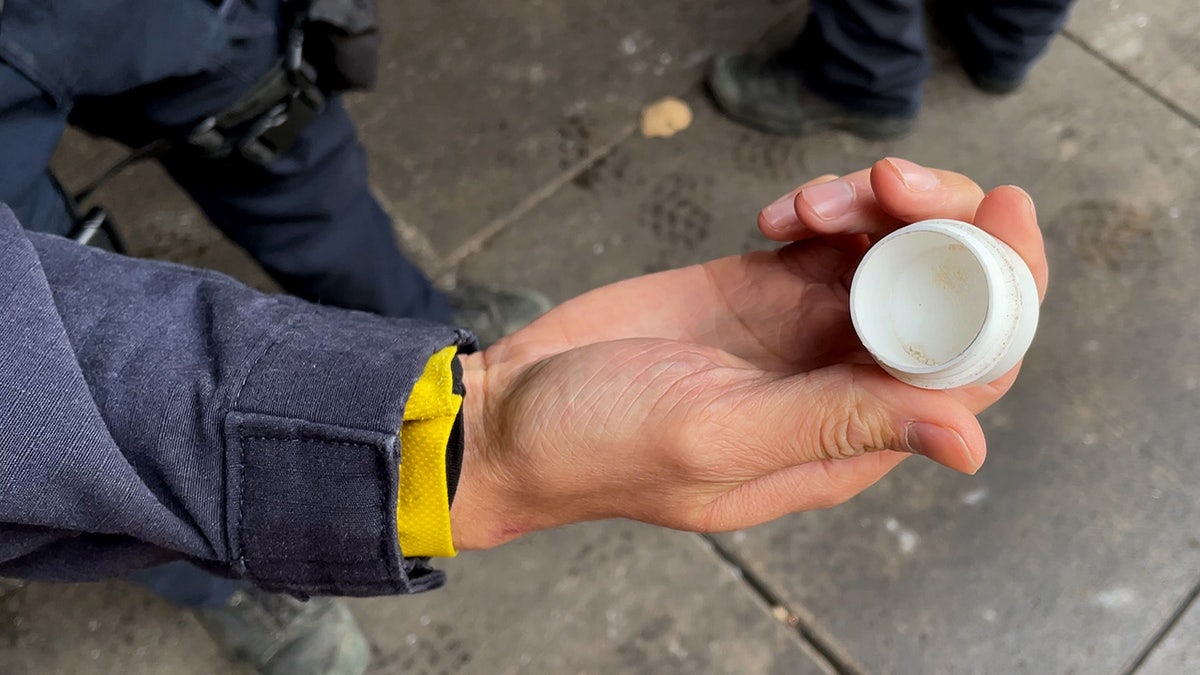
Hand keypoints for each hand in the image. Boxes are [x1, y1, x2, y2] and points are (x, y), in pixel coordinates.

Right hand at [450, 158, 1047, 549]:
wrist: (511, 407)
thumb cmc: (598, 443)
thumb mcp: (715, 434)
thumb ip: (837, 426)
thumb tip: (968, 440)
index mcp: (847, 441)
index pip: (973, 370)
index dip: (1003, 290)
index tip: (994, 214)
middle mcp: (842, 385)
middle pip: (948, 298)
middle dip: (942, 226)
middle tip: (890, 182)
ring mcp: (807, 331)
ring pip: (896, 255)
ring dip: (877, 207)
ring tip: (809, 202)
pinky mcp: (767, 285)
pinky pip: (835, 234)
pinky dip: (825, 205)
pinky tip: (778, 210)